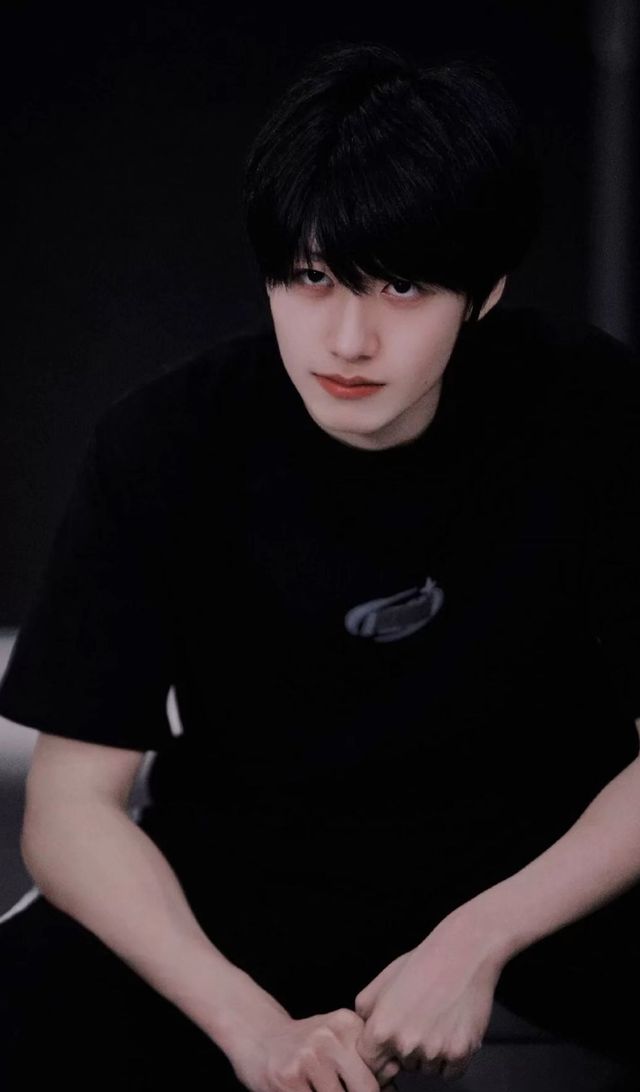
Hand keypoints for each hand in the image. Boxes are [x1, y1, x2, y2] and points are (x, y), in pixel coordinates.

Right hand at [229, 1005, 401, 1091]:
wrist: (256, 1035)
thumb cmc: (305, 1045)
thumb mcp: (336, 1039)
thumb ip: (365, 1061)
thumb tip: (394, 1086)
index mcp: (348, 1024)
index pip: (382, 1069)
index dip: (380, 1087)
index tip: (370, 1087)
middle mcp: (330, 1036)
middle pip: (367, 1090)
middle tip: (341, 1088)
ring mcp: (309, 1058)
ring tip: (320, 1085)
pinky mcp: (288, 1079)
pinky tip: (305, 1090)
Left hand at [353, 914, 503, 1081]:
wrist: (462, 953)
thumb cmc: (421, 964)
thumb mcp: (381, 982)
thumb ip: (364, 1013)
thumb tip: (362, 1035)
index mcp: (381, 1029)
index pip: (370, 1064)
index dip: (381, 1054)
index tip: (390, 1045)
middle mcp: (405, 1045)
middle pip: (402, 1066)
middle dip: (407, 1051)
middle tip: (419, 1021)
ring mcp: (434, 1051)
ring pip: (427, 1070)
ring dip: (430, 1055)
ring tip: (437, 1021)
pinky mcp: (461, 1053)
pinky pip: (450, 1072)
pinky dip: (452, 1058)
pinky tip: (451, 1030)